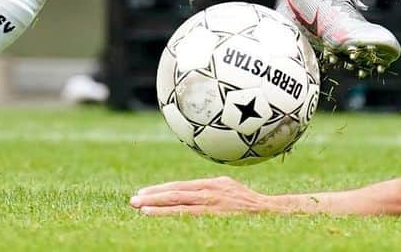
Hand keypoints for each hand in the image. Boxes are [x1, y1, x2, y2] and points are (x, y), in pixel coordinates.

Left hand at [130, 176, 270, 215]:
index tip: (142, 193)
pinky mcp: (216, 214)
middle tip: (132, 200)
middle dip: (152, 197)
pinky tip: (157, 217)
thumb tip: (188, 191)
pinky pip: (189, 216)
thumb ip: (208, 188)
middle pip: (176, 193)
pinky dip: (171, 215)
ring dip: (157, 206)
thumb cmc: (245, 201)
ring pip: (179, 204)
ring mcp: (212, 203)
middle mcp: (209, 191)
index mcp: (211, 183)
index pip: (179, 187)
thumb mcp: (226, 187)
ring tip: (139, 209)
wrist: (268, 210)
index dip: (159, 190)